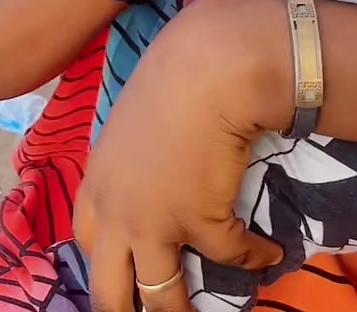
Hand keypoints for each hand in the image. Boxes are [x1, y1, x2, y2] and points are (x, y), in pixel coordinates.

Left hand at [75, 0, 289, 311]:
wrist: (208, 69)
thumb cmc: (171, 78)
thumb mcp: (131, 122)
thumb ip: (129, 159)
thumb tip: (145, 176)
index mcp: (97, 185)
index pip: (88, 244)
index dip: (106, 265)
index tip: (124, 276)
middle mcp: (118, 215)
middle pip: (110, 293)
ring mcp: (158, 225)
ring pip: (163, 297)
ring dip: (181, 311)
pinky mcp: (202, 224)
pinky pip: (230, 256)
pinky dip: (254, 258)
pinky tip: (268, 255)